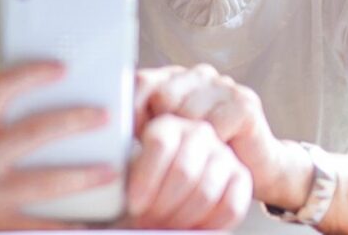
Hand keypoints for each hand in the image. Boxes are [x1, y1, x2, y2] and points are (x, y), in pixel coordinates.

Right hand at [0, 62, 118, 229]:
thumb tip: (46, 97)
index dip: (31, 75)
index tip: (62, 68)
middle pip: (31, 133)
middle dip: (72, 122)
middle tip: (103, 116)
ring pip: (44, 184)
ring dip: (83, 176)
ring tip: (111, 169)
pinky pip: (42, 227)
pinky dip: (69, 224)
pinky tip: (92, 219)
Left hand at [124, 114, 251, 228]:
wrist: (187, 185)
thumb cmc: (150, 181)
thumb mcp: (132, 169)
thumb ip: (124, 170)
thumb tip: (104, 189)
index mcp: (167, 123)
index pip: (161, 142)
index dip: (146, 178)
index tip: (134, 204)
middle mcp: (198, 131)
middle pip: (183, 170)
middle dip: (163, 206)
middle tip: (147, 223)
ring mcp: (223, 152)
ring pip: (205, 191)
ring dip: (182, 219)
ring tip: (165, 227)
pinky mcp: (242, 175)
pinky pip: (230, 206)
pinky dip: (208, 226)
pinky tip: (191, 230)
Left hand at [135, 64, 290, 204]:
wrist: (258, 169)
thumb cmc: (204, 157)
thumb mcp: (167, 140)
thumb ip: (142, 127)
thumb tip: (109, 130)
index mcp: (174, 78)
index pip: (140, 81)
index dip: (132, 110)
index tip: (132, 139)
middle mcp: (198, 74)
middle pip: (163, 96)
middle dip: (163, 129)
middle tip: (170, 154)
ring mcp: (223, 85)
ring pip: (188, 112)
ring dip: (189, 142)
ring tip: (196, 156)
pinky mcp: (244, 103)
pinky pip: (214, 126)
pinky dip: (212, 147)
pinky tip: (218, 152)